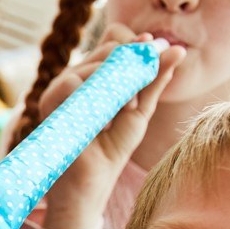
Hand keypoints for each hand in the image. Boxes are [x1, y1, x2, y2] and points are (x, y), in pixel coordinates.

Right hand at [34, 24, 184, 228]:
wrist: (90, 184)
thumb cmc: (111, 150)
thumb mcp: (139, 111)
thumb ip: (154, 80)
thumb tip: (177, 49)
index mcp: (93, 76)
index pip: (115, 44)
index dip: (136, 45)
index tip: (156, 48)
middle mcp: (75, 76)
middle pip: (109, 49)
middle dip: (132, 69)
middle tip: (134, 102)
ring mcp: (61, 86)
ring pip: (97, 64)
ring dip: (119, 89)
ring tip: (120, 116)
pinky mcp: (51, 99)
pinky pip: (77, 81)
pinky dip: (98, 101)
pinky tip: (101, 125)